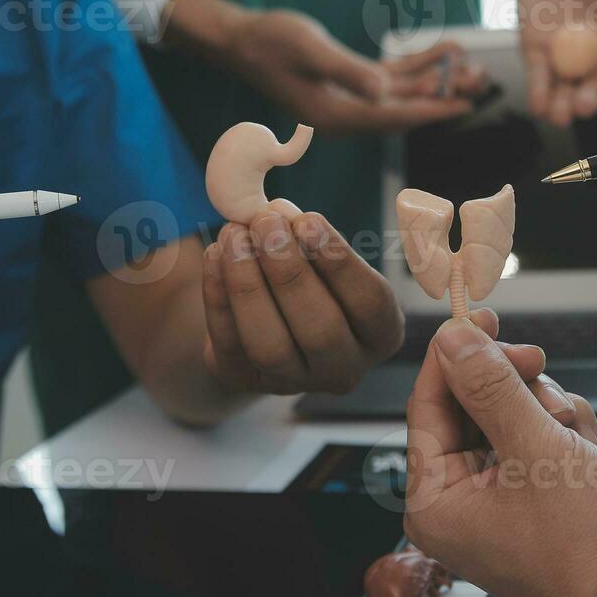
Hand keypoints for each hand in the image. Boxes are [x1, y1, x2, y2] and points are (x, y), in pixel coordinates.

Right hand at [165, 0, 477, 131]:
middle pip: (404, 109)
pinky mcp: (348, 83)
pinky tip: (441, 52)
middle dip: (442, 95)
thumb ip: (348, 71)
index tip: (463, 105)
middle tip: (479, 81)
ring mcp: (348, 100)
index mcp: (335, 116)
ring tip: (470, 67)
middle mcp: (346, 114)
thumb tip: (383, 90)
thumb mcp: (310, 50)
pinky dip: (415, 66)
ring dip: (434, 80)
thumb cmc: (269, 41)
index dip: (430, 110)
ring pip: (401, 94)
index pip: (392, 116)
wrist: (241, 39)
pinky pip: (389, 79)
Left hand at [199, 208, 406, 394]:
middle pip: (321, 330)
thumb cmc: (313, 277)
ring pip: (270, 346)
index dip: (338, 261)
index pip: (369, 302)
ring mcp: (294, 383)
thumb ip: (311, 238)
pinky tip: (215, 255)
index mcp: (380, 335)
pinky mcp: (247, 381)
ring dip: (248, 285)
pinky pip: (230, 344)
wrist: (270, 320)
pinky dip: (218, 296)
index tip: (308, 220)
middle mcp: (344, 368)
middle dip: (289, 271)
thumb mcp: (326, 259)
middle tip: (265, 223)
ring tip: (234, 235)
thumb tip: (278, 214)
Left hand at [403, 317, 596, 596]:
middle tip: (538, 366)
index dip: (454, 355)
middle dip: (516, 388)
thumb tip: (453, 341)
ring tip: (574, 437)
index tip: (481, 318)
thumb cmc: (584, 547)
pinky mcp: (535, 497)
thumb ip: (491, 388)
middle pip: (470, 405)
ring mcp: (497, 500)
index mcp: (434, 501)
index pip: (427, 405)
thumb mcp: (535, 449)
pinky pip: (538, 437)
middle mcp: (457, 502)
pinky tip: (588, 451)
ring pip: (510, 414)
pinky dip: (566, 434)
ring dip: (547, 411)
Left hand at [514, 0, 596, 123]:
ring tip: (559, 115)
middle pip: (596, 83)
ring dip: (563, 105)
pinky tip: (539, 108)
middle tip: (585, 107)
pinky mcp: (538, 53)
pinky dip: (538, 93)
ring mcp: (567, 56)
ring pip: (567, 87)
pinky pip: (539, 76)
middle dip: (591, 98)